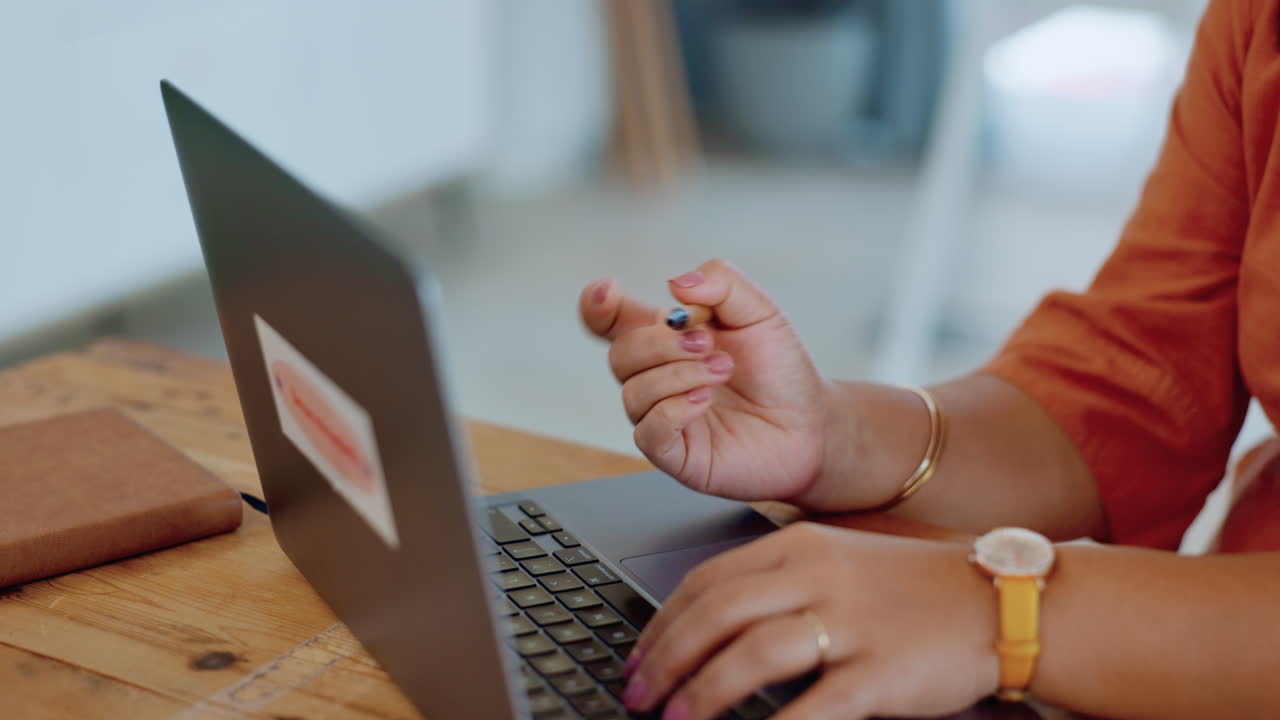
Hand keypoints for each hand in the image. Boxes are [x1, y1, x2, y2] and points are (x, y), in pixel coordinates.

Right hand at [578, 259, 828, 500]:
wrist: (813, 422)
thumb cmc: (780, 369)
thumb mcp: (760, 311)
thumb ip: (722, 284)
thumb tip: (676, 283)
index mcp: (667, 340)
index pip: (611, 323)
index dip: (596, 307)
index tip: (607, 292)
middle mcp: (658, 378)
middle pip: (620, 354)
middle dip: (660, 342)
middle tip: (708, 342)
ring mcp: (663, 417)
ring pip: (632, 392)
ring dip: (676, 374)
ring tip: (721, 370)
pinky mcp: (677, 454)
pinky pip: (648, 432)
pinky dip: (672, 409)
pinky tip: (704, 401)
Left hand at [620, 522, 998, 719]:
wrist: (1000, 598)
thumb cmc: (913, 586)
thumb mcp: (839, 561)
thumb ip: (777, 582)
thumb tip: (711, 622)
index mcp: (798, 546)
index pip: (706, 581)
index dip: (661, 622)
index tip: (638, 655)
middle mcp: (817, 576)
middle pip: (715, 614)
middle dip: (665, 659)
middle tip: (637, 694)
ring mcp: (849, 622)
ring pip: (751, 654)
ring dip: (702, 693)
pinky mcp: (879, 670)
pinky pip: (812, 706)